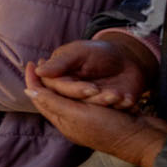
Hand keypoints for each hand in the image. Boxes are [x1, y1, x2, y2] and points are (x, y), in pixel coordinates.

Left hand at [26, 64, 166, 166]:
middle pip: (55, 97)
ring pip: (72, 96)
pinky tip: (83, 76)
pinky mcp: (104, 113)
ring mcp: (89, 117)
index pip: (42, 99)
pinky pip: (89, 97)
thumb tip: (30, 92)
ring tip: (59, 66)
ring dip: (66, 81)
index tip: (31, 63)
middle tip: (44, 60)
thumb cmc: (110, 128)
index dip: (34, 81)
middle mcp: (73, 120)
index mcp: (64, 122)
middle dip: (49, 79)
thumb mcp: (77, 114)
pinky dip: (85, 87)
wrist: (143, 138)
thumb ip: (53, 103)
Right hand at [32, 37, 154, 110]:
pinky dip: (121, 105)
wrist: (128, 59)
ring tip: (118, 94)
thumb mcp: (80, 52)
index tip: (91, 88)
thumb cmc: (99, 52)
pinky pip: (112, 113)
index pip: (58, 90)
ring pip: (92, 110)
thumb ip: (61, 62)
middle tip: (105, 90)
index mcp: (59, 79)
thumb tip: (38, 71)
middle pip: (74, 103)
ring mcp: (89, 102)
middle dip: (93, 98)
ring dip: (107, 102)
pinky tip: (126, 98)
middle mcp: (71, 94)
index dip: (73, 90)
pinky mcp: (106, 108)